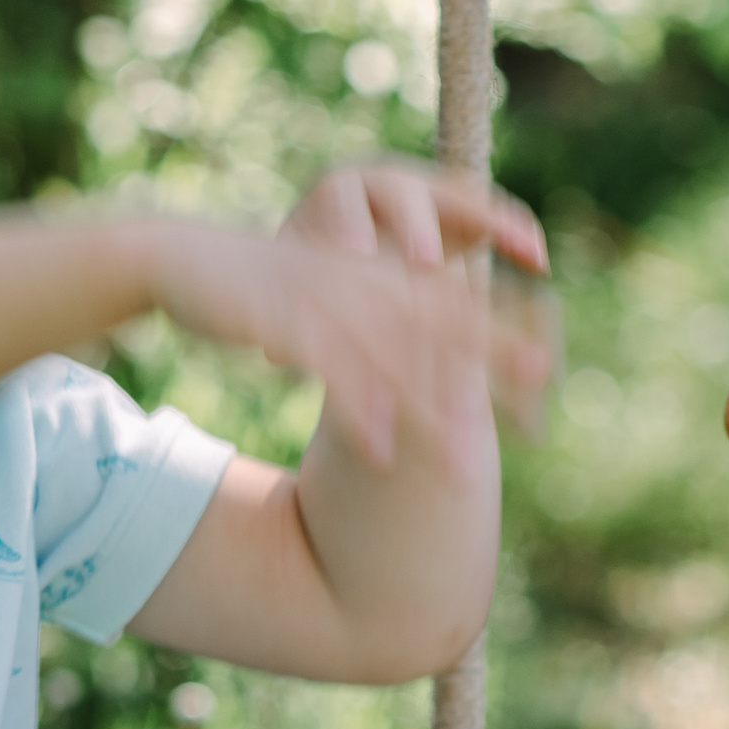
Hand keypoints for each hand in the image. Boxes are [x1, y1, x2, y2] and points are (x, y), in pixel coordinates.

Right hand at [147, 176, 552, 471]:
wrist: (183, 258)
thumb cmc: (263, 288)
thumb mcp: (329, 297)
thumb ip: (374, 315)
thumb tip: (420, 349)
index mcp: (380, 276)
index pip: (457, 307)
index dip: (501, 343)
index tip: (546, 386)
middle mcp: (365, 285)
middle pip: (443, 333)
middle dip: (491, 379)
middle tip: (538, 419)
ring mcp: (329, 304)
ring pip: (394, 365)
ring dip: (431, 419)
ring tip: (467, 470)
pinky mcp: (289, 324)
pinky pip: (334, 377)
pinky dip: (361, 416)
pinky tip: (385, 456)